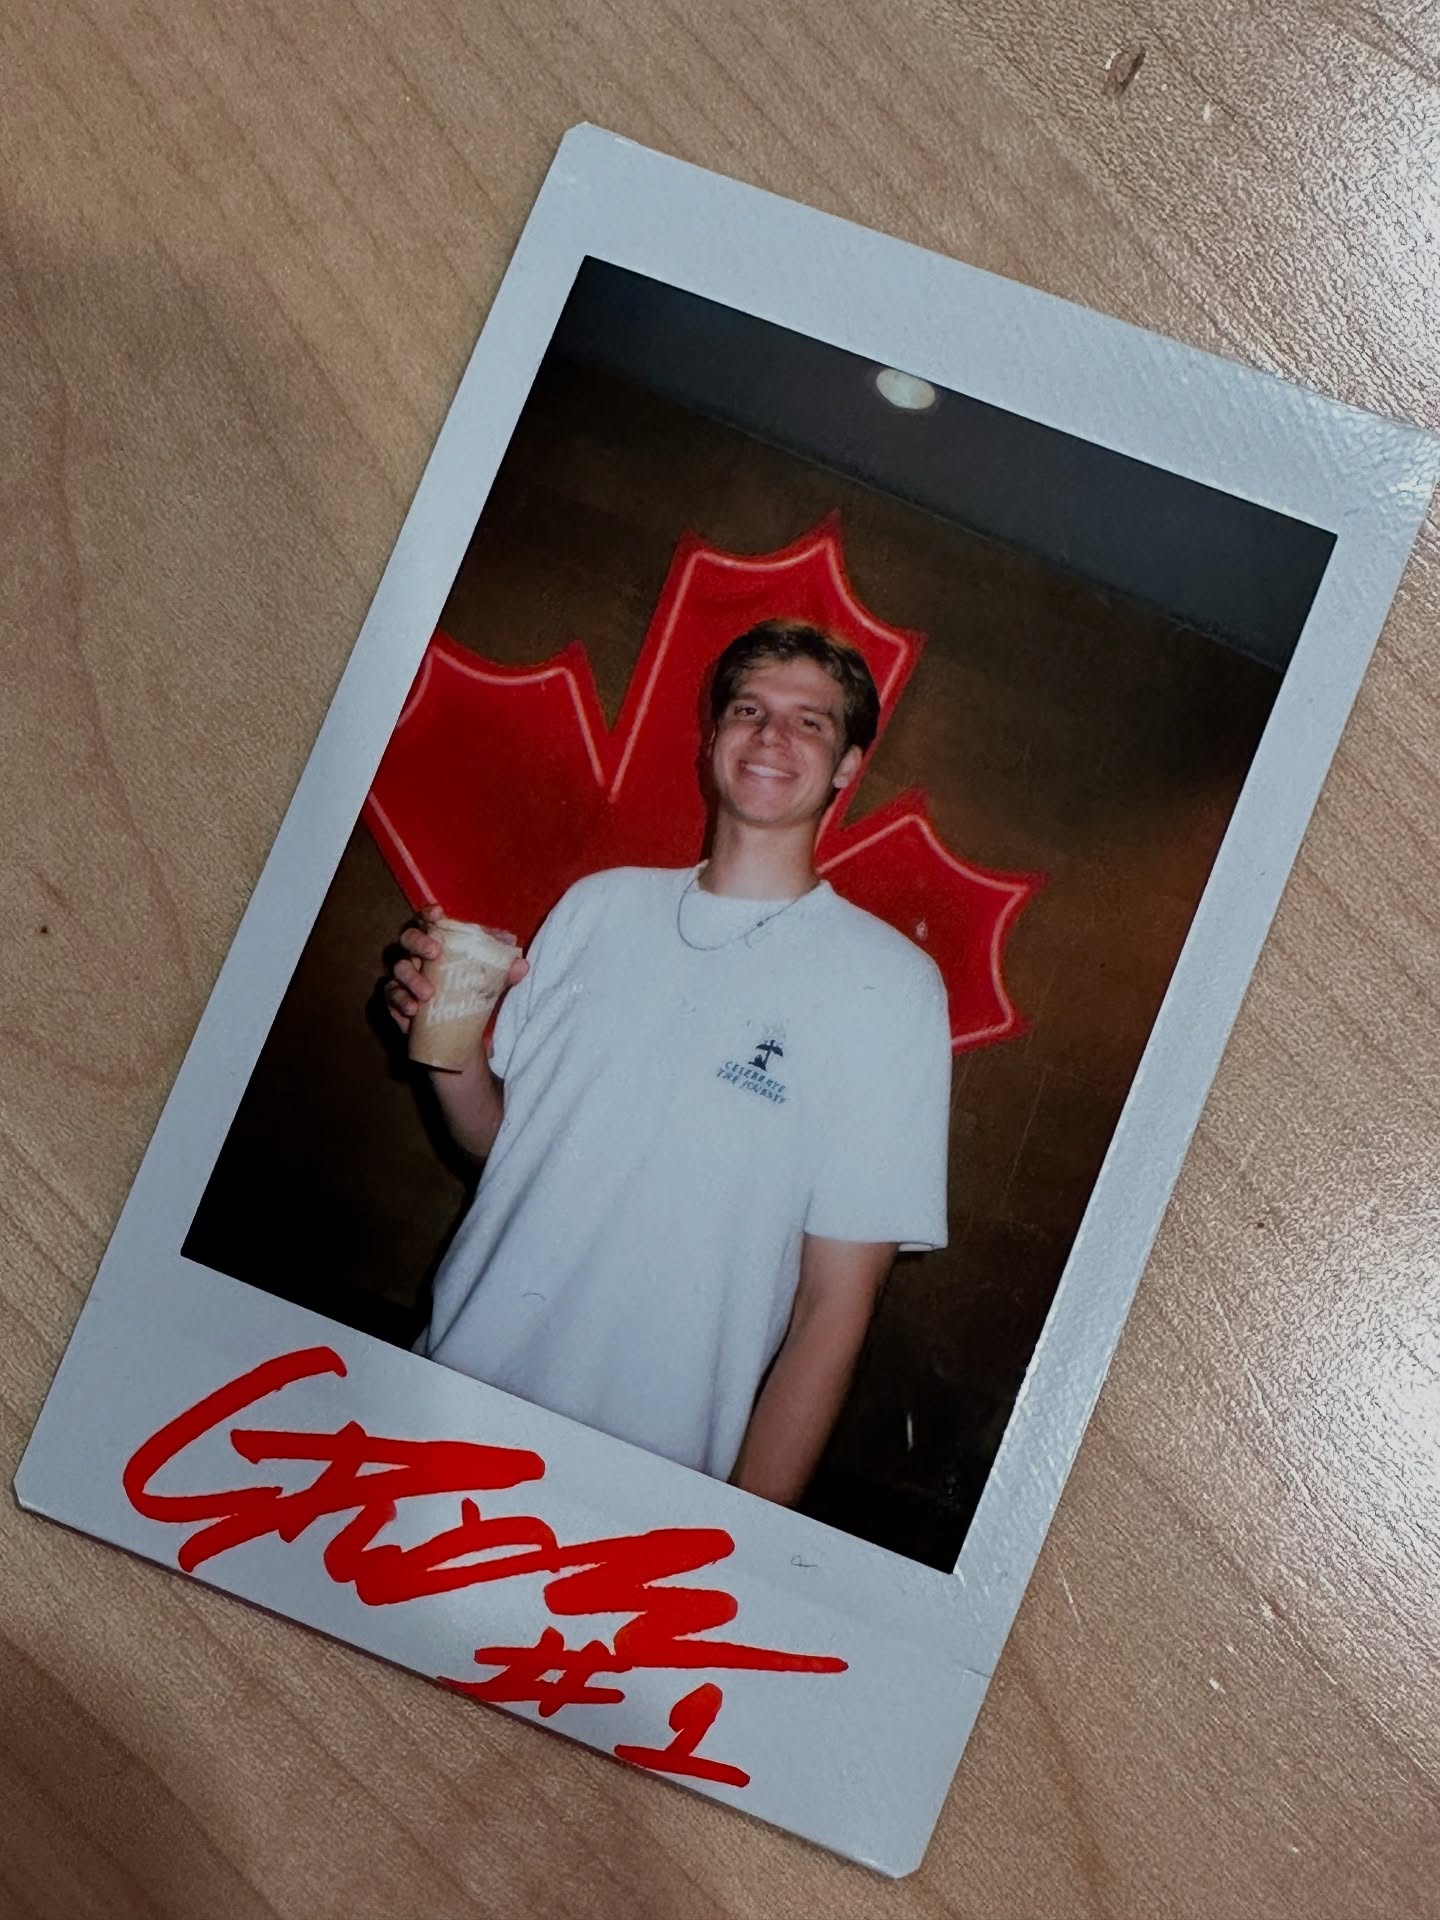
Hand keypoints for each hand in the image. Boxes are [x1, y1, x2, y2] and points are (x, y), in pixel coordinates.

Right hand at [383, 904, 528, 1036]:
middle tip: (434, 954)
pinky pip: (390, 995)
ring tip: (428, 995)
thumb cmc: (467, 997)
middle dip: (419, 942)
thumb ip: (503, 974)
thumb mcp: (488, 986)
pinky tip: (412, 1011)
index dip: (430, 914)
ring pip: (399, 968)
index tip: (438, 914)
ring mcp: (403, 976)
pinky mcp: (395, 999)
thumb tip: (522, 965)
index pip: (429, 921)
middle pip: (408, 938)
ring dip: (412, 979)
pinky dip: (400, 1001)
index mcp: (438, 944)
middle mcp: (417, 955)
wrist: (455, 1035)